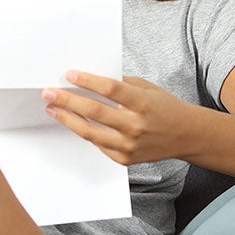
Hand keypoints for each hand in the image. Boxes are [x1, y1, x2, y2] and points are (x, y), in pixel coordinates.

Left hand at [42, 71, 188, 165]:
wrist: (185, 135)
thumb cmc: (164, 108)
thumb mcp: (146, 88)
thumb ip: (121, 84)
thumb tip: (88, 80)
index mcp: (142, 103)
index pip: (110, 89)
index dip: (87, 81)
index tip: (69, 75)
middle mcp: (135, 126)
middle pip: (94, 112)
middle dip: (67, 101)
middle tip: (49, 93)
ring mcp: (129, 145)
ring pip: (89, 132)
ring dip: (67, 119)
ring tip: (52, 109)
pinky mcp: (124, 158)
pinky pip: (97, 144)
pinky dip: (83, 132)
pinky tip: (71, 122)